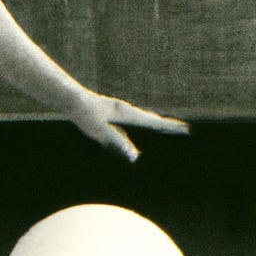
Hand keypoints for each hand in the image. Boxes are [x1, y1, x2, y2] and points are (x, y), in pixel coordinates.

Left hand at [69, 91, 189, 161]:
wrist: (70, 98)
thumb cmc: (84, 113)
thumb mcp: (100, 130)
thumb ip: (116, 142)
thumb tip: (134, 157)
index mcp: (125, 113)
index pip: (152, 121)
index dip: (168, 126)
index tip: (185, 128)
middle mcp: (125, 110)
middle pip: (150, 119)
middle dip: (167, 124)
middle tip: (185, 128)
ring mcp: (119, 112)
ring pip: (142, 119)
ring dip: (156, 124)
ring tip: (169, 128)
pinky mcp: (112, 116)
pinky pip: (132, 122)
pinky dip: (143, 124)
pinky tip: (142, 130)